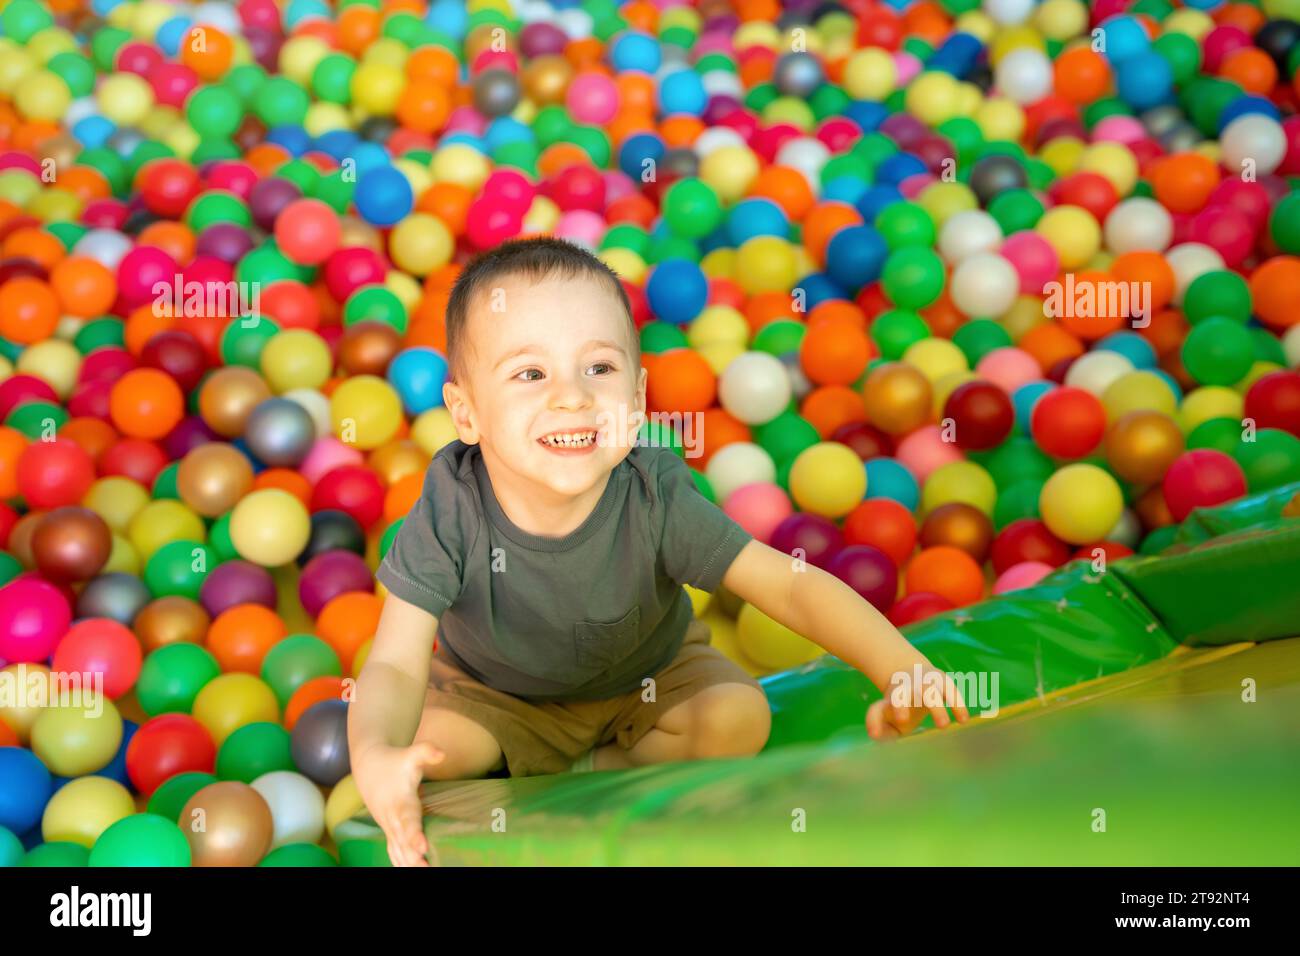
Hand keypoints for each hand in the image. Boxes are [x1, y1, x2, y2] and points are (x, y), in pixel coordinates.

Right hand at [352, 741, 444, 866]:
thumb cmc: (395, 761)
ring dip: (408, 862)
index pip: (407, 820)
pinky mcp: (389, 830)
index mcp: (399, 800)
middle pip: (402, 840)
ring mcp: (389, 826)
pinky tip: (412, 870)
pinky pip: (393, 851)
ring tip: (424, 871)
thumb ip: (426, 751)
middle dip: (412, 855)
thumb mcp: (411, 753)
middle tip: (426, 866)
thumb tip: (442, 753)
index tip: (423, 846)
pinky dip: (401, 862)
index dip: (414, 834)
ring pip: (397, 849)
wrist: (370, 767)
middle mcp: (392, 817)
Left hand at [866, 665, 969, 740]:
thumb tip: (872, 734)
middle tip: (940, 726)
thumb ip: (875, 721)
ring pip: (938, 690)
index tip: (902, 719)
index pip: (898, 697)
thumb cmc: (897, 702)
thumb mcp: (884, 711)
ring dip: (943, 706)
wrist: (908, 673)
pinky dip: (958, 705)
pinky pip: (953, 692)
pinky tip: (963, 721)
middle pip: (924, 691)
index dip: (899, 706)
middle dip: (933, 707)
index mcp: (898, 692)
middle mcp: (915, 685)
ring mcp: (930, 682)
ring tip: (946, 726)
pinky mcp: (944, 683)